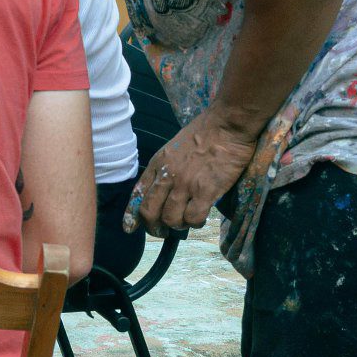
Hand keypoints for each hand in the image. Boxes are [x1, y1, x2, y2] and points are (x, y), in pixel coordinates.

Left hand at [129, 111, 260, 235]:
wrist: (227, 124)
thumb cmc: (204, 132)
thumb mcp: (174, 147)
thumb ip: (166, 167)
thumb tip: (162, 188)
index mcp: (158, 163)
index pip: (138, 194)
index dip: (132, 215)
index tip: (129, 228)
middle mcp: (167, 176)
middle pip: (150, 212)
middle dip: (153, 227)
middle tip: (162, 232)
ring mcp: (185, 184)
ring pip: (171, 219)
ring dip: (177, 225)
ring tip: (185, 221)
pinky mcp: (205, 191)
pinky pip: (193, 218)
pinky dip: (194, 223)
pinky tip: (200, 218)